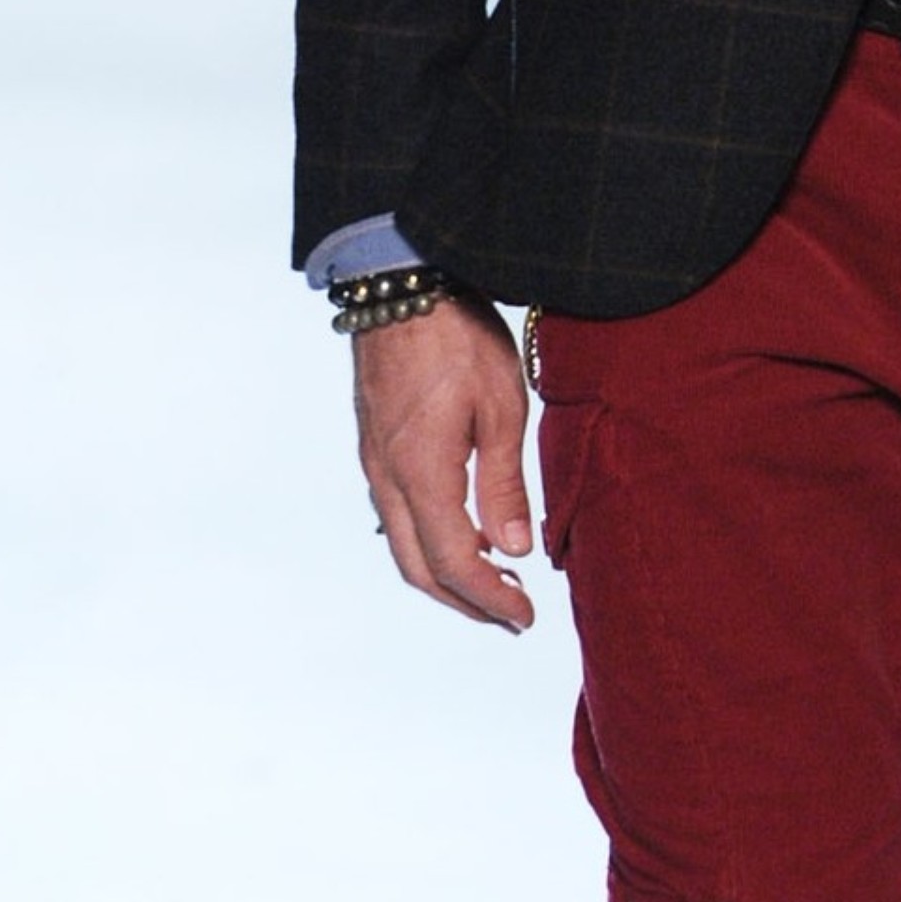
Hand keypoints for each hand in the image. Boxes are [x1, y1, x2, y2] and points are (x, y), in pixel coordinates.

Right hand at [355, 297, 536, 629]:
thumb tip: (513, 549)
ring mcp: (375, 463)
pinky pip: (397, 515)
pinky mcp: (375, 446)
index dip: (490, 599)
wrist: (401, 284)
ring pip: (403, 544)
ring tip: (495, 577)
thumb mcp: (501, 408)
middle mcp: (388, 478)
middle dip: (465, 601)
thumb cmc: (456, 336)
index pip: (453, 563)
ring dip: (446, 572)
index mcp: (422, 474)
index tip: (524, 617)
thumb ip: (504, 484)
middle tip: (511, 614)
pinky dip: (431, 540)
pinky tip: (464, 529)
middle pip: (418, 569)